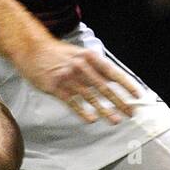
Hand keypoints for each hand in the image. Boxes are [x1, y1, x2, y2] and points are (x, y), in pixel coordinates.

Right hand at [17, 38, 141, 123]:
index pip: (113, 73)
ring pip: (91, 98)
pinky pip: (73, 102)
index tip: (137, 95)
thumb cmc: (57, 53)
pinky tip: (91, 119)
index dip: (127, 85)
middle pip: (105, 88)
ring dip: (105, 110)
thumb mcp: (79, 54)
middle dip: (120, 102)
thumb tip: (114, 81)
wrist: (32, 49)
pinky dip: (83, 112)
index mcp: (90, 57)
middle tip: (130, 112)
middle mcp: (82, 67)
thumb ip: (95, 67)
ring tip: (115, 120)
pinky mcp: (56, 88)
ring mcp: (69, 78)